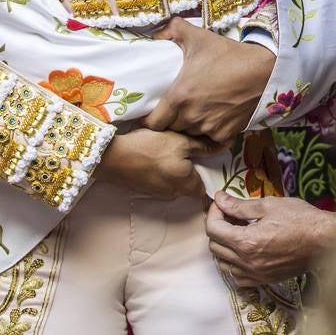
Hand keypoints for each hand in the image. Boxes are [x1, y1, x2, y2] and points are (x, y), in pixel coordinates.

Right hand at [97, 128, 219, 200]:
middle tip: (190, 150)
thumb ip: (202, 147)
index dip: (209, 174)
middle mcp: (175, 194)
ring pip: (177, 183)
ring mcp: (159, 194)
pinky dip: (165, 171)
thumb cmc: (150, 147)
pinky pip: (164, 182)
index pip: (206, 187)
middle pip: (192, 184)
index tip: (208, 160)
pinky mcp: (147, 189)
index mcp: (187, 184)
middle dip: (193, 170)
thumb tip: (222, 148)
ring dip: (178, 170)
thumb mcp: (180, 141)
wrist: (113, 157)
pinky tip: (158, 156)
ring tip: (172, 151)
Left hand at [144, 17, 275, 143]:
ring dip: (189, 128)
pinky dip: (210, 133)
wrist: (264, 70)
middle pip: (171, 130)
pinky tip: (213, 120)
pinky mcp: (226, 134)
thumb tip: (157, 32)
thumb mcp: (199, 37)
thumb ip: (174, 30)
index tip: (154, 112)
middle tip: (175, 109)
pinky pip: (210, 140)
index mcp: (178, 97)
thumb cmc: (228, 54)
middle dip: (171, 122)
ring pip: (190, 135)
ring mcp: (209, 128)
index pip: (153, 123)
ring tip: (194, 114)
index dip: (150, 119)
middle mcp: (191, 117)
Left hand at [204, 192, 335, 286]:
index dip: (214, 212)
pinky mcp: (265, 280)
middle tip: (230, 214)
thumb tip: (220, 199)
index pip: (213, 229)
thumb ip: (240, 205)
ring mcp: (256, 274)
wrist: (325, 240)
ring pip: (224, 265)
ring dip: (224, 247)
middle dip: (218, 227)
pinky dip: (234, 265)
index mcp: (246, 242)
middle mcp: (247, 262)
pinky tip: (244, 252)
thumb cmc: (301, 219)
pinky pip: (238, 278)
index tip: (221, 202)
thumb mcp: (269, 205)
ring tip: (236, 231)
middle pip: (215, 247)